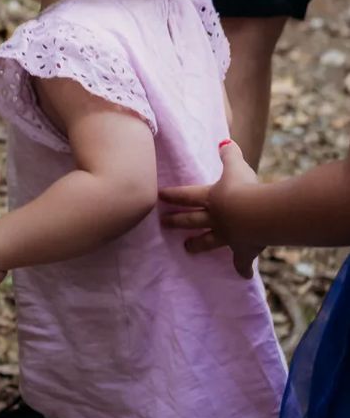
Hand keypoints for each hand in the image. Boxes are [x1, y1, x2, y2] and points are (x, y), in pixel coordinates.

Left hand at [159, 139, 262, 278]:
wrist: (259, 215)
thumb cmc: (246, 188)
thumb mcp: (237, 167)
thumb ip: (230, 155)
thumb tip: (224, 142)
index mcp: (211, 198)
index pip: (186, 195)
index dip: (172, 195)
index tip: (159, 197)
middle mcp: (215, 218)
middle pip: (191, 220)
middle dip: (177, 221)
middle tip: (164, 224)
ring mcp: (228, 236)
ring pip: (208, 240)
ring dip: (197, 244)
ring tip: (187, 249)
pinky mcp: (243, 249)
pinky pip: (242, 261)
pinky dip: (242, 268)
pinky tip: (242, 275)